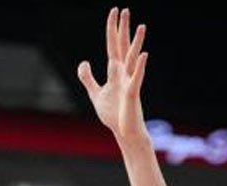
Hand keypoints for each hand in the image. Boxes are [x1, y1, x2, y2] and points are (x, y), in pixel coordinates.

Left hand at [77, 7, 148, 142]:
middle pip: (122, 47)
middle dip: (123, 29)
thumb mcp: (96, 93)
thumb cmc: (113, 114)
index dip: (112, 30)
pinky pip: (136, 78)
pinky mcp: (132, 94)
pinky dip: (140, 67)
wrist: (124, 132)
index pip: (113, 46)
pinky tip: (143, 54)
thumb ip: (88, 78)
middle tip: (125, 10)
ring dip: (136, 43)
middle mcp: (124, 73)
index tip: (114, 12)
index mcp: (116, 72)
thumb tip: (83, 62)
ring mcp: (130, 82)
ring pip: (133, 59)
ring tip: (141, 26)